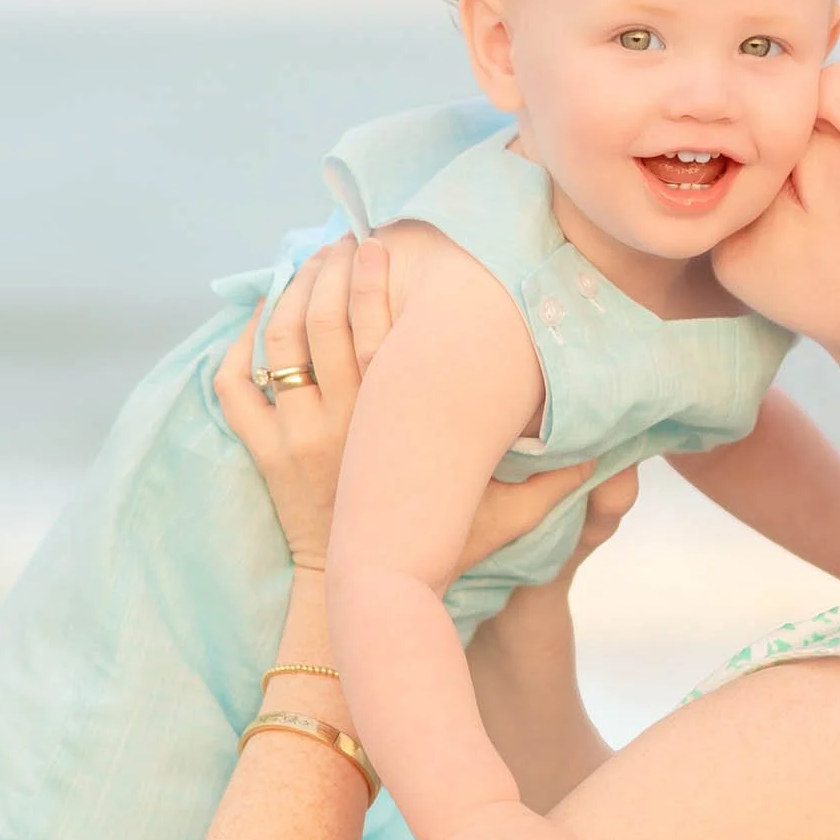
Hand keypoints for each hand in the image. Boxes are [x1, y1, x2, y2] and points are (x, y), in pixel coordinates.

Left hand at [215, 237, 600, 574]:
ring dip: (287, 295)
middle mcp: (342, 422)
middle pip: (322, 320)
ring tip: (304, 266)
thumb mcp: (500, 522)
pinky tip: (257, 319)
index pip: (377, 325)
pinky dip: (238, 348)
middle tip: (338, 243)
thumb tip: (604, 454)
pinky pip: (235, 391)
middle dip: (326, 269)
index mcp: (395, 425)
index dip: (373, 276)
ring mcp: (296, 438)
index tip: (378, 247)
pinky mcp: (265, 458)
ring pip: (279, 345)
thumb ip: (548, 488)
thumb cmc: (433, 554)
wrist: (362, 595)